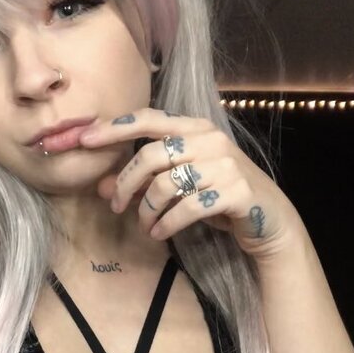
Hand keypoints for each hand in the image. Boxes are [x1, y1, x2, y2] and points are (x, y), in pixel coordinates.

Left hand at [79, 109, 304, 258]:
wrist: (269, 221)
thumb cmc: (219, 199)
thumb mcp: (179, 187)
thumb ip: (142, 183)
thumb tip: (100, 186)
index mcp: (196, 129)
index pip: (149, 119)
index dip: (114, 128)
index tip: (84, 140)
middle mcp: (211, 140)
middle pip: (150, 155)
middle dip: (126, 183)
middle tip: (115, 206)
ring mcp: (225, 164)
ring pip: (165, 183)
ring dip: (146, 210)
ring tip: (145, 225)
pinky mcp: (235, 191)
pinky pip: (186, 207)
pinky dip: (166, 223)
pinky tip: (160, 233)